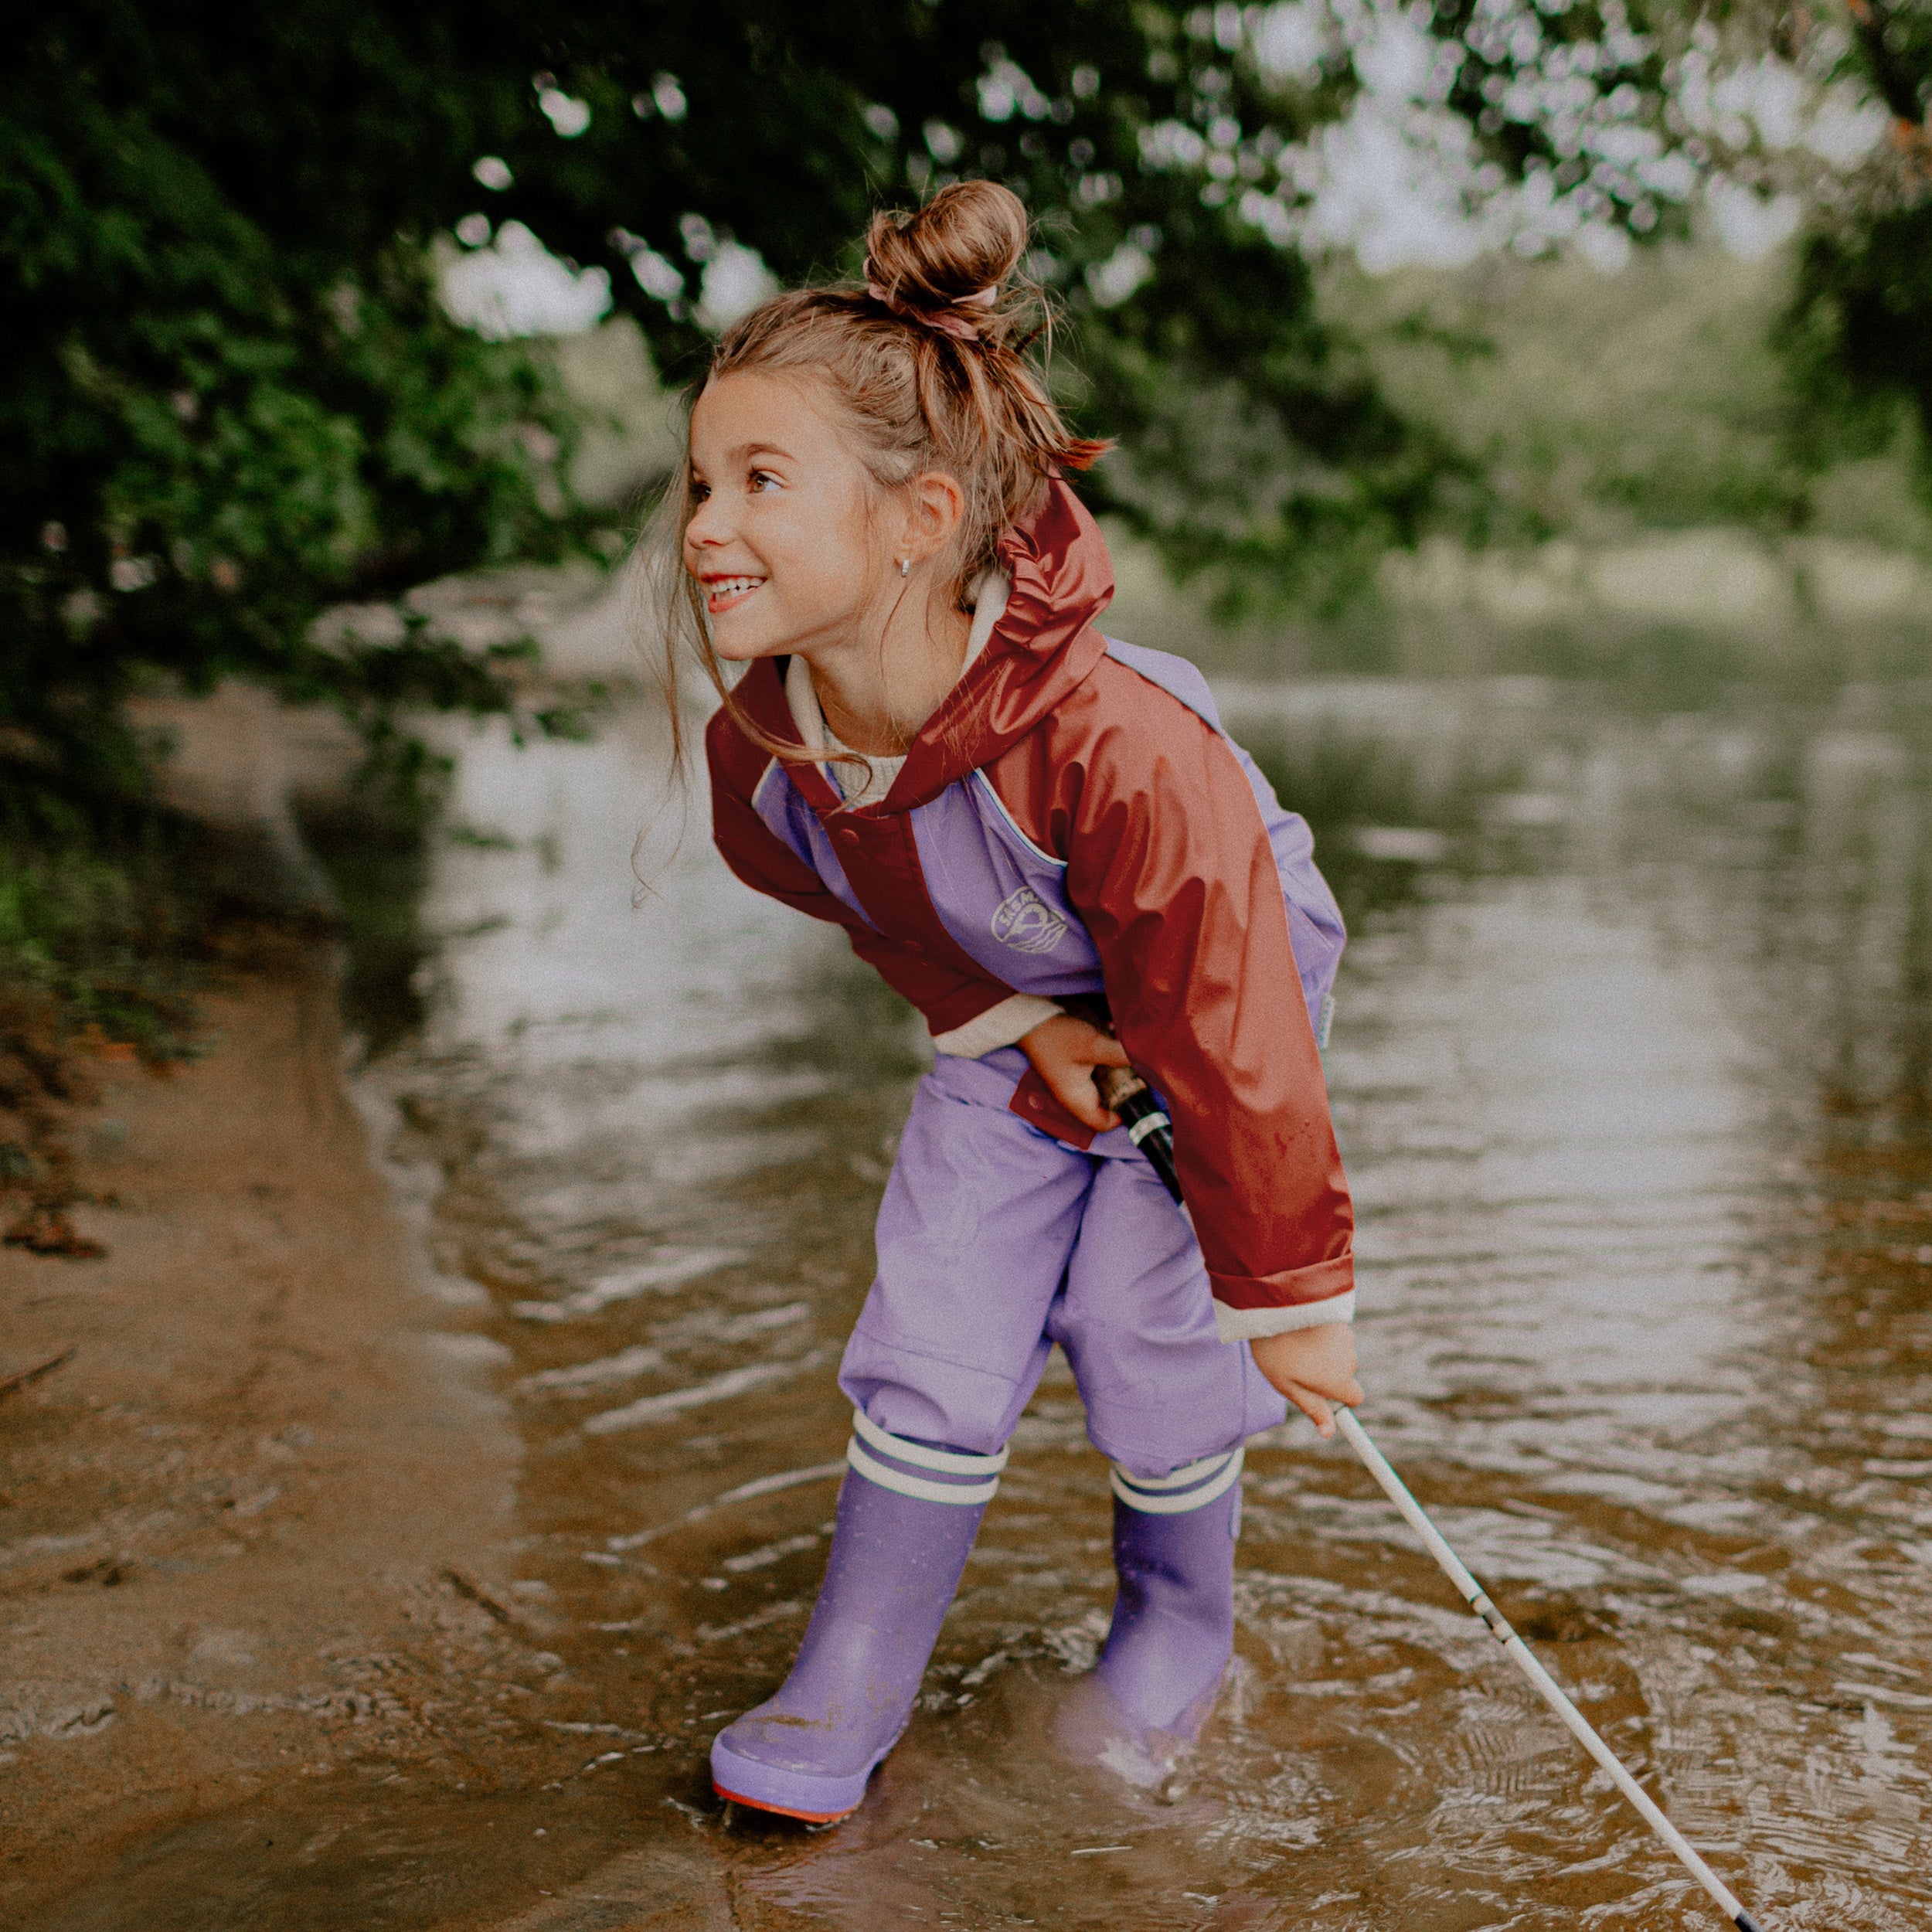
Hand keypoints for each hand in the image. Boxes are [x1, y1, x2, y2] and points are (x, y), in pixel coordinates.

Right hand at [1018, 1014, 1132, 1132]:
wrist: (1032, 1015)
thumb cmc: (1057, 1035)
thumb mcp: (1092, 1045)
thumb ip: (1120, 1054)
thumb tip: (1146, 1062)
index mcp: (1076, 1099)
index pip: (1103, 1123)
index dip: (1123, 1114)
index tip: (1140, 1093)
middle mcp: (1076, 1093)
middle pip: (1108, 1104)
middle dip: (1126, 1090)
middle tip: (1142, 1073)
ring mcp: (1076, 1078)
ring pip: (1107, 1086)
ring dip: (1121, 1074)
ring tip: (1133, 1059)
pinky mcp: (1078, 1064)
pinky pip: (1101, 1070)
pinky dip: (1112, 1061)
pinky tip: (1120, 1045)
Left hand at [1249, 1323, 1362, 1437]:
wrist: (1278, 1303)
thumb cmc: (1278, 1349)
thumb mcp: (1288, 1386)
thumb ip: (1312, 1408)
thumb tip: (1329, 1432)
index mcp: (1339, 1381)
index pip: (1355, 1398)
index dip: (1340, 1400)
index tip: (1325, 1398)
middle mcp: (1350, 1360)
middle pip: (1344, 1375)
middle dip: (1326, 1375)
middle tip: (1295, 1367)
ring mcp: (1346, 1337)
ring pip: (1338, 1354)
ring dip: (1323, 1354)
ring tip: (1294, 1345)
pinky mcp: (1340, 1319)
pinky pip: (1334, 1336)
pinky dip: (1322, 1337)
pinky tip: (1301, 1330)